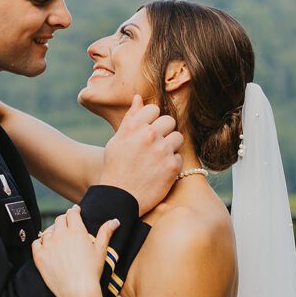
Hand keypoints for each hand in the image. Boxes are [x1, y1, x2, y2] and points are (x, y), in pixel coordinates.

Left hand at [32, 205, 119, 296]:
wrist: (78, 291)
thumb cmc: (91, 272)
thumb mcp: (101, 251)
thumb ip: (106, 233)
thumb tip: (115, 221)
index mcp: (77, 231)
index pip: (72, 213)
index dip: (74, 211)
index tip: (75, 211)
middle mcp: (61, 235)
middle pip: (59, 220)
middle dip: (63, 220)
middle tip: (66, 223)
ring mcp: (48, 245)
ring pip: (47, 231)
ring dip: (52, 231)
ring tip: (56, 236)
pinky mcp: (39, 256)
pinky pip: (36, 243)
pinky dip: (40, 243)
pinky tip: (45, 246)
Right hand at [99, 95, 182, 213]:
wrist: (119, 198)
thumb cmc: (116, 168)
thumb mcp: (117, 141)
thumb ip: (130, 118)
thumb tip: (139, 98)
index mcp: (134, 126)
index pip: (154, 109)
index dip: (151, 120)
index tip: (147, 132)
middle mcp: (149, 135)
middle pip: (169, 120)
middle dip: (164, 131)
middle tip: (155, 146)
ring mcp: (162, 150)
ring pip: (177, 137)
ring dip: (170, 147)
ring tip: (157, 159)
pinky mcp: (172, 166)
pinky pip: (179, 157)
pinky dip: (172, 164)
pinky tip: (159, 171)